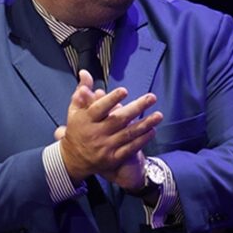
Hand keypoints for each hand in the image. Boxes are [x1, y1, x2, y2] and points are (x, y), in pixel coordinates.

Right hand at [57, 69, 162, 183]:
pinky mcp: (113, 159)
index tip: (124, 90)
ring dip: (145, 124)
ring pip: (128, 134)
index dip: (112, 99)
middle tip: (151, 97)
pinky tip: (152, 131)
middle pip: (118, 119)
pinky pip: (130, 148)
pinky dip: (142, 140)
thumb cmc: (77, 130)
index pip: (99, 108)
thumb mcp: (74, 110)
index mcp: (85, 120)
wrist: (73, 159)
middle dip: (137, 108)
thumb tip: (85, 72)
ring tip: (158, 115)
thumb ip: (82, 92)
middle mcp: (96, 133)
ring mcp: (105, 147)